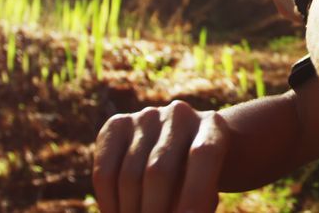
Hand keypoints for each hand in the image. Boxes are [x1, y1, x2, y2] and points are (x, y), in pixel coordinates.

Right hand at [93, 100, 228, 212]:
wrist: (181, 149)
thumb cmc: (198, 180)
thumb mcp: (206, 191)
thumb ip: (196, 203)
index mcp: (213, 127)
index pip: (204, 154)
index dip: (195, 190)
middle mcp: (180, 115)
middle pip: (159, 171)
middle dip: (154, 211)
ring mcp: (146, 117)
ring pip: (129, 177)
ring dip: (130, 212)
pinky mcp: (117, 125)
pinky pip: (105, 173)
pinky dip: (109, 203)